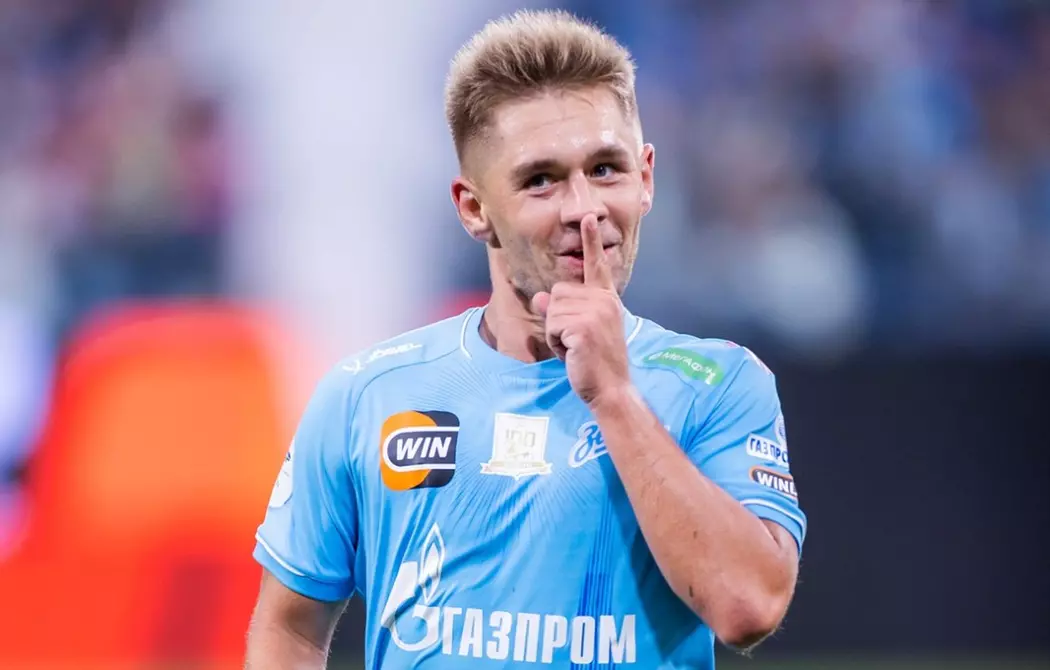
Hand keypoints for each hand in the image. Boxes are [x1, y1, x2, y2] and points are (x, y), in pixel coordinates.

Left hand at [531, 216, 630, 405]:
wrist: (610, 388)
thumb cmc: (594, 363)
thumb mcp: (576, 332)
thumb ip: (561, 312)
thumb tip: (540, 297)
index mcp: (607, 299)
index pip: (596, 266)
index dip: (590, 242)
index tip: (587, 218)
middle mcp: (603, 301)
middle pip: (558, 292)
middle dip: (557, 319)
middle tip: (575, 341)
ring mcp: (594, 313)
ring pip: (552, 309)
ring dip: (556, 332)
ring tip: (575, 348)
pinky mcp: (583, 327)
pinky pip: (552, 325)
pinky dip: (556, 343)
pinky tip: (572, 353)